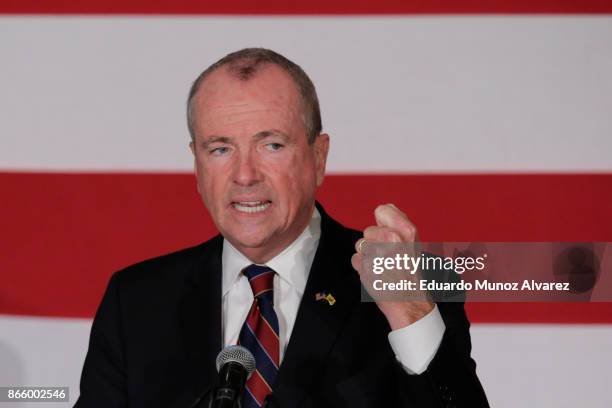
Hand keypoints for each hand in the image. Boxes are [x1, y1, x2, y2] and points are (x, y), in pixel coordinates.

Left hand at [351, 204, 433, 329]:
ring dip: (367, 256)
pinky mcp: (365, 267)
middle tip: (387, 256)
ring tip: (382, 266)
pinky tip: (376, 274)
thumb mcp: (413, 242)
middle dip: (373, 242)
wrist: (409, 301)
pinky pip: (355, 259)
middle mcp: (392, 239)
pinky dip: (362, 268)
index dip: (382, 223)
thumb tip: (385, 207)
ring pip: (360, 245)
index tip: (388, 235)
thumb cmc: (410, 271)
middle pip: (368, 231)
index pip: (382, 210)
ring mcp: (377, 253)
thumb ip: (398, 222)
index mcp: (407, 231)